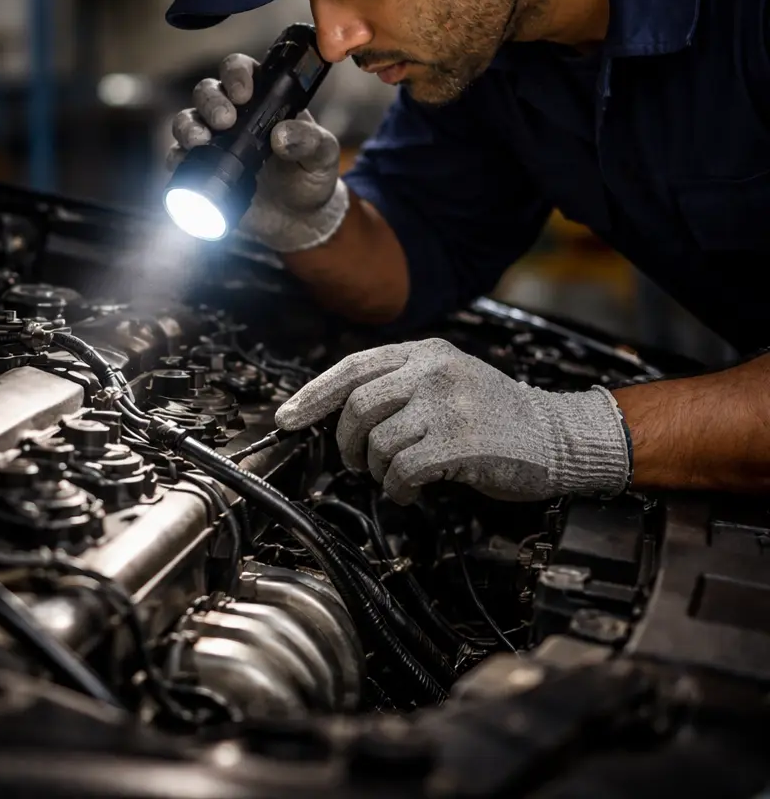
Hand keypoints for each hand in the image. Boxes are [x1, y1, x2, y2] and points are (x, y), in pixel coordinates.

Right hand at [169, 53, 347, 252]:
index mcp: (263, 98)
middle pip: (208, 92)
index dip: (236, 74)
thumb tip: (281, 136)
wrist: (298, 219)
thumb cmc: (310, 176)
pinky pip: (177, 157)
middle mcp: (233, 114)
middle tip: (225, 121)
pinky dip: (177, 158)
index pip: (240, 70)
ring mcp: (214, 141)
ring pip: (187, 119)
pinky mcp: (201, 170)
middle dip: (211, 102)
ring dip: (189, 126)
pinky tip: (184, 163)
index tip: (244, 93)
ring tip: (201, 141)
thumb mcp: (322, 156)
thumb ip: (310, 141)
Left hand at [276, 338, 629, 503]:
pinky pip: (401, 470)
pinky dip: (397, 488)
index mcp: (424, 352)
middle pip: (357, 407)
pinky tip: (409, 491)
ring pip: (378, 442)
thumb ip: (400, 383)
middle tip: (356, 462)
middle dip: (347, 443)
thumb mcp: (447, 377)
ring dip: (377, 469)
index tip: (287, 418)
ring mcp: (446, 405)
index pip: (353, 367)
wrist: (556, 435)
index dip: (313, 395)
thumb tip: (338, 410)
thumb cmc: (494, 413)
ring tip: (395, 476)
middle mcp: (432, 371)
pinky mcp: (458, 442)